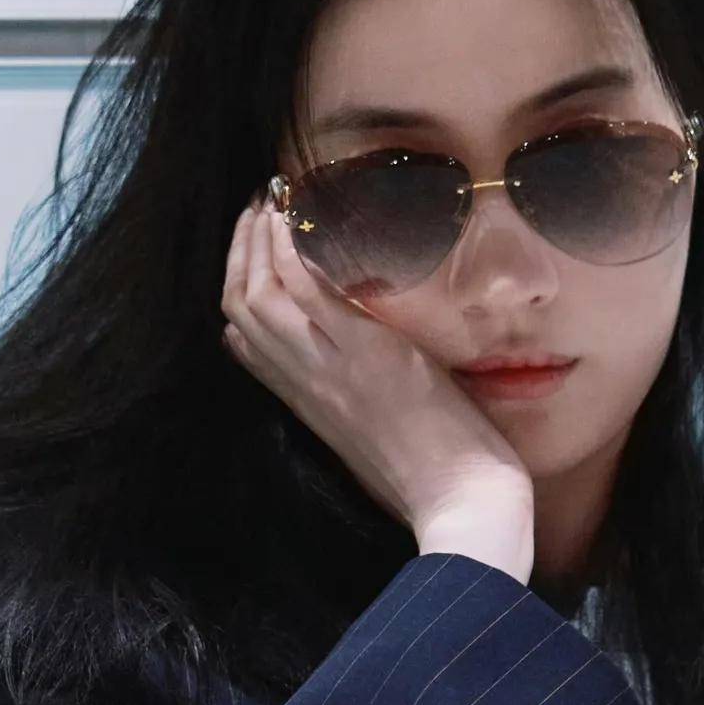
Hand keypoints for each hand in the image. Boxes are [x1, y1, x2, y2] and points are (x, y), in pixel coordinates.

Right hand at [219, 192, 534, 576]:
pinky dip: (293, 244)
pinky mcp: (366, 355)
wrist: (464, 507)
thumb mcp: (381, 441)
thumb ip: (355, 403)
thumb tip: (345, 378)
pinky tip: (301, 214)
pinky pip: (307, 287)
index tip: (254, 254)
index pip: (246, 342)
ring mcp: (330, 369)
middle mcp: (307, 386)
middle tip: (261, 206)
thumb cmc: (437, 481)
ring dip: (260, 235)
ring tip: (277, 197)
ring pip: (257, 292)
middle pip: (239, 307)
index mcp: (310, 407)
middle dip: (242, 249)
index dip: (239, 290)